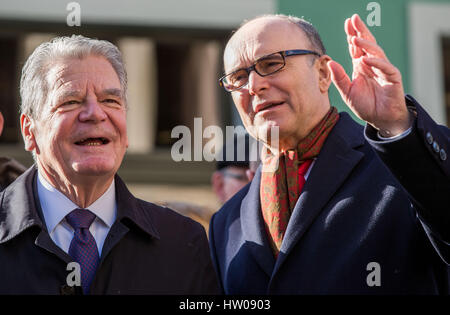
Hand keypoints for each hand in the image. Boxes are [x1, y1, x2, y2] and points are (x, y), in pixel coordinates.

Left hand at [327, 14, 412, 136]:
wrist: (381, 119)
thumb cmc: (366, 105)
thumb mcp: (347, 92)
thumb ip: (339, 78)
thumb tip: (330, 62)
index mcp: (361, 66)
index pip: (356, 47)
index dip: (352, 35)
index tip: (347, 23)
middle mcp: (372, 64)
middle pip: (367, 44)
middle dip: (360, 31)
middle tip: (354, 19)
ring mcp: (383, 69)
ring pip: (376, 52)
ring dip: (365, 45)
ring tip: (355, 38)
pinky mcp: (392, 78)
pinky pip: (385, 67)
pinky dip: (376, 63)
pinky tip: (365, 59)